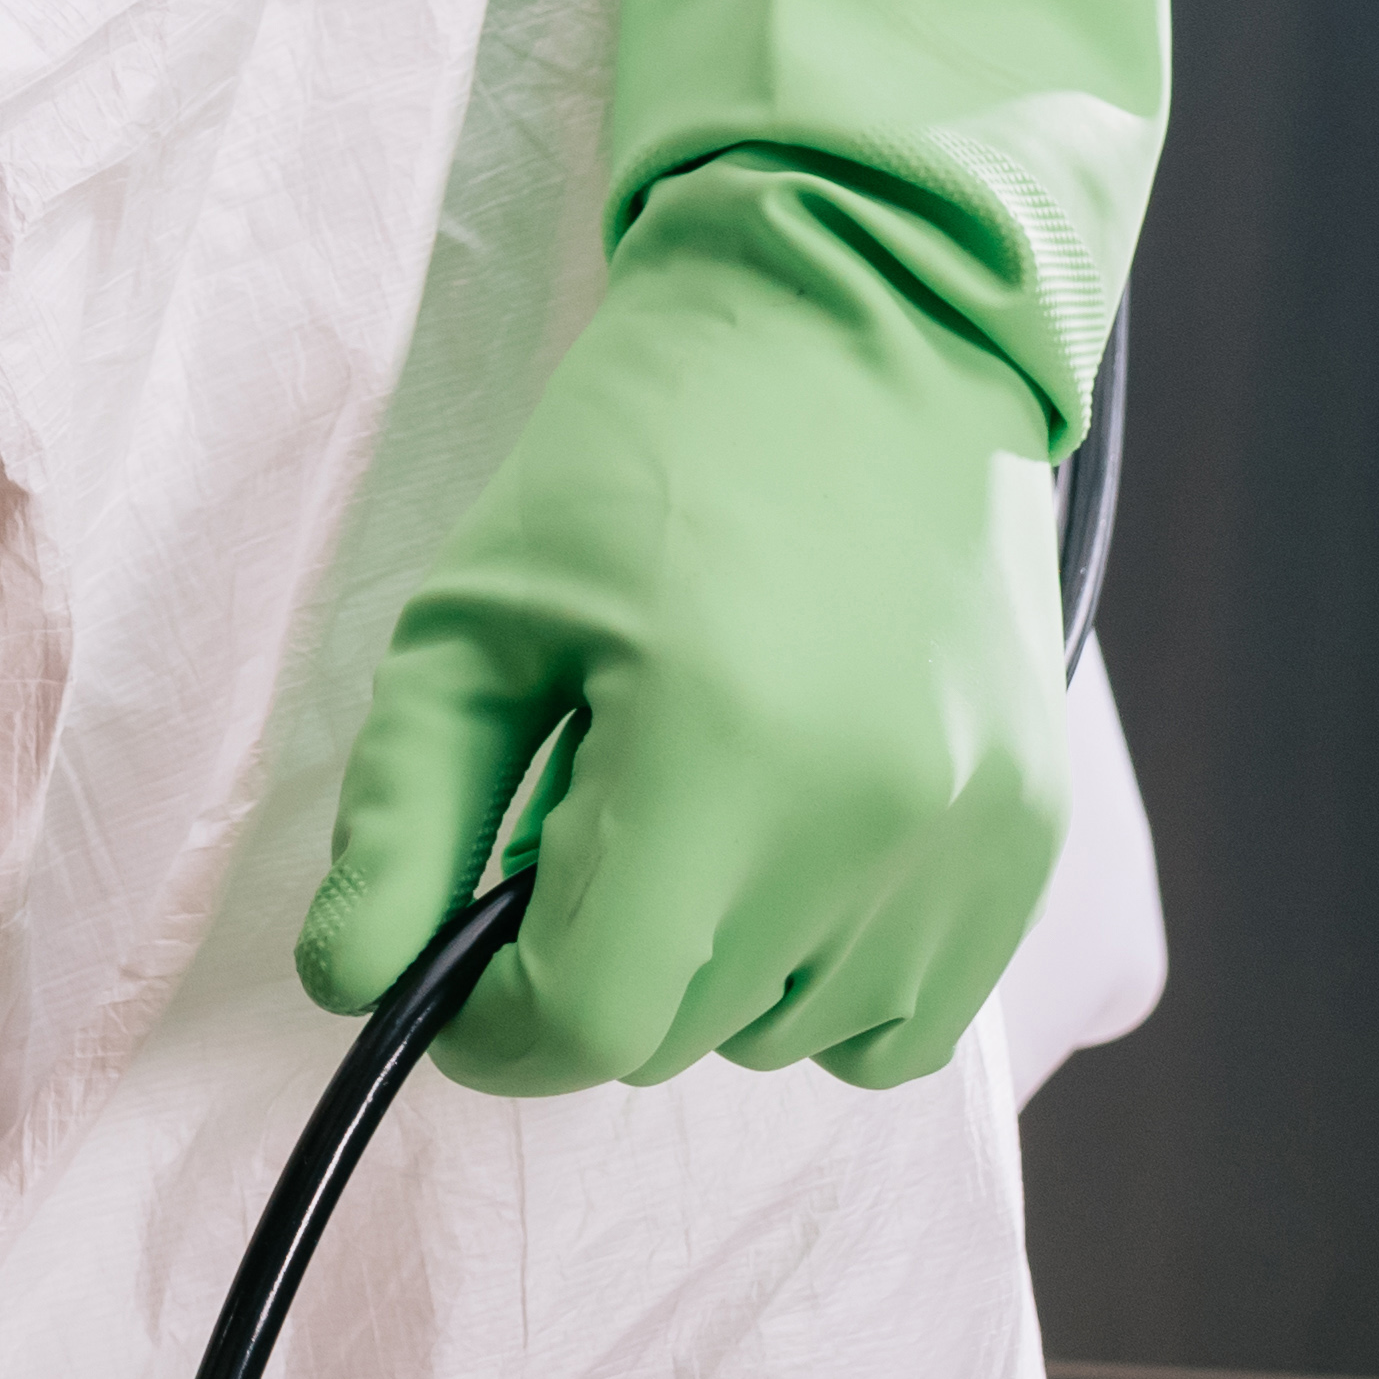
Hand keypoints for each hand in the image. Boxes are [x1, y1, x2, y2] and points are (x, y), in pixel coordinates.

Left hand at [303, 159, 1075, 1090]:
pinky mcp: (1032, 844)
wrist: (859, 341)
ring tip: (687, 798)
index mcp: (720, 752)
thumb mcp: (475, 616)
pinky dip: (823, 982)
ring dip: (707, 968)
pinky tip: (781, 852)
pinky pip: (904, 1025)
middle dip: (591, 962)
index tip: (458, 963)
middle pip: (680, 1034)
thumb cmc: (641, 458)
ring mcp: (974, 845)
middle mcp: (871, 823)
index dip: (496, 1023)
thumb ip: (403, 816)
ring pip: (787, 1038)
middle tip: (572, 813)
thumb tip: (345, 986)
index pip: (592, 1021)